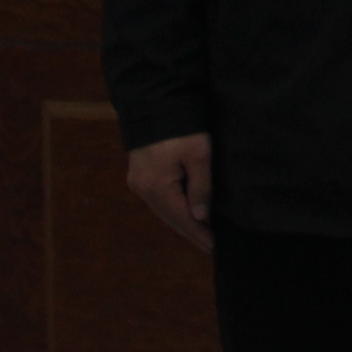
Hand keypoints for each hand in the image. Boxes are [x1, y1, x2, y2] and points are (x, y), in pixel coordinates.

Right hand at [124, 132, 214, 254]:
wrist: (155, 105)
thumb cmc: (182, 128)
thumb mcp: (199, 155)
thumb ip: (200, 187)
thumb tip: (200, 217)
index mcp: (157, 186)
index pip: (181, 218)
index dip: (198, 233)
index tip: (213, 246)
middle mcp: (143, 188)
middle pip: (170, 218)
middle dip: (190, 232)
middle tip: (209, 246)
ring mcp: (138, 182)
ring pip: (162, 210)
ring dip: (181, 222)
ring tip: (200, 234)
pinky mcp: (139, 175)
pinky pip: (158, 200)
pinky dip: (172, 210)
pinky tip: (185, 214)